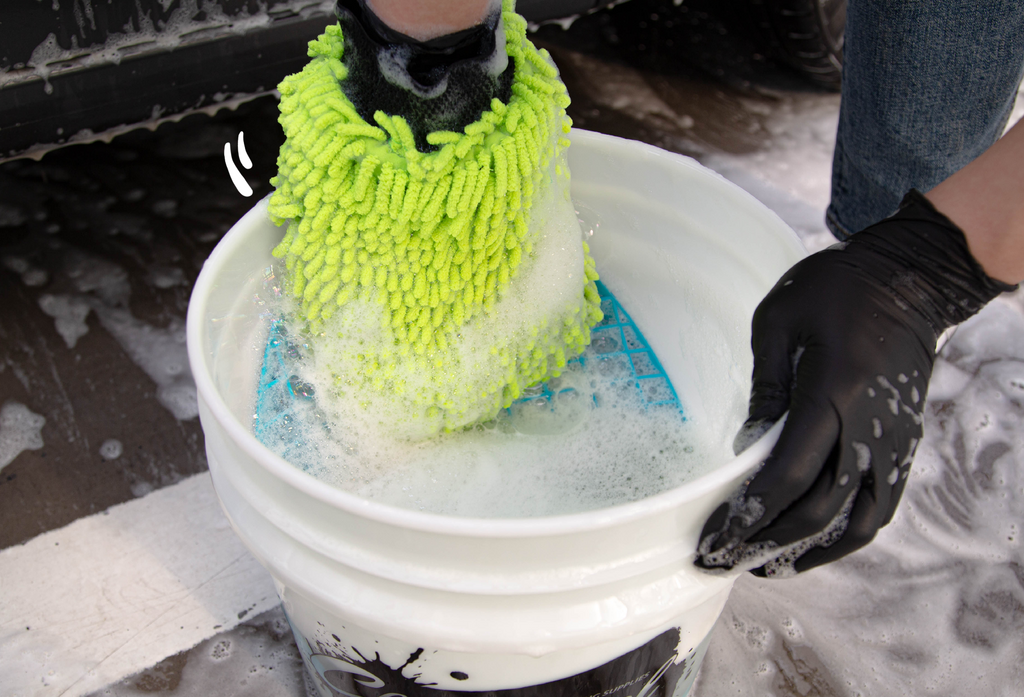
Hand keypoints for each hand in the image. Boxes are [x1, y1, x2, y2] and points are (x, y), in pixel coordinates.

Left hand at [696, 190, 1014, 576]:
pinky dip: (845, 536)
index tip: (717, 536)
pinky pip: (879, 508)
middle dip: (765, 542)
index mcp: (834, 394)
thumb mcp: (777, 322)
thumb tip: (748, 447)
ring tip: (765, 566)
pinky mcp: (903, 445)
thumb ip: (763, 388)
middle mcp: (869, 429)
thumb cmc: (836, 290)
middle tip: (722, 558)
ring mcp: (893, 442)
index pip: (790, 474)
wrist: (908, 279)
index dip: (751, 513)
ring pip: (855, 522)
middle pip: (817, 508)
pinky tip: (814, 545)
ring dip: (808, 552)